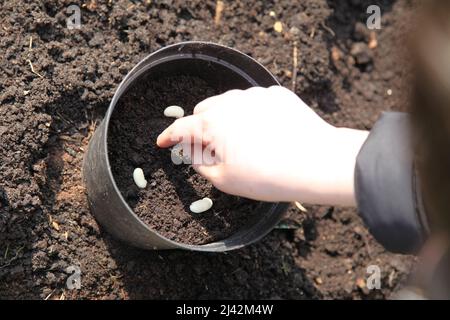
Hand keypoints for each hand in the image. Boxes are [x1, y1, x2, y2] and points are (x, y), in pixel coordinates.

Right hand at [157, 86, 367, 205]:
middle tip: (211, 150)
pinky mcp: (277, 95)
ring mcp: (255, 95)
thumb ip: (200, 163)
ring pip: (229, 103)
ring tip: (241, 143)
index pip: (182, 128)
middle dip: (201, 128)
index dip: (169, 136)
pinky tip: (264, 133)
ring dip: (226, 120)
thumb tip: (193, 152)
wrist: (316, 162)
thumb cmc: (268, 176)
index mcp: (212, 124)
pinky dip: (250, 115)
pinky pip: (254, 102)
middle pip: (204, 112)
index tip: (162, 142)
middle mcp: (230, 102)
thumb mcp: (224, 179)